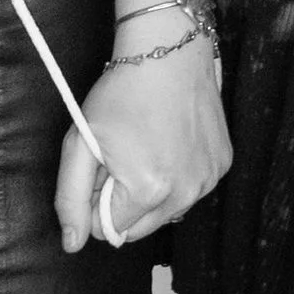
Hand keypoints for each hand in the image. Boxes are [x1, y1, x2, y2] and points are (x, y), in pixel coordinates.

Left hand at [53, 41, 231, 252]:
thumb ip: (70, 197)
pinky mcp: (223, 165)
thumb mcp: (80, 141)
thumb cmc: (120, 92)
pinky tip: (170, 139)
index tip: (100, 165)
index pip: (109, 230)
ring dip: (151, 191)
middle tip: (120, 155)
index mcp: (147, 191)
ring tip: (146, 144)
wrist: (168, 49)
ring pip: (167, 211)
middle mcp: (185, 194)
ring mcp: (209, 181)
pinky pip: (191, 189)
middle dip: (123, 200)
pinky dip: (177, 175)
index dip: (96, 199)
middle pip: (139, 228)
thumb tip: (72, 243)